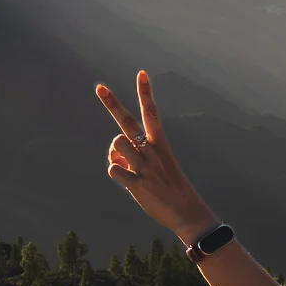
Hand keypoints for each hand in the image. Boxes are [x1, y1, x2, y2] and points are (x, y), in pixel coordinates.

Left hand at [96, 71, 214, 239]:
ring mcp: (145, 166)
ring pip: (116, 144)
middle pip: (127, 122)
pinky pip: (113, 169)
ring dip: (115, 153)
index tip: (141, 73)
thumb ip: (134, 155)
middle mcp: (152, 151)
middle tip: (98, 87)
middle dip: (112, 103)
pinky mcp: (138, 183)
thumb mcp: (156, 166)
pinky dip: (115, 172)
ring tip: (127, 166)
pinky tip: (127, 180)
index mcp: (160, 144)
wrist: (187, 212)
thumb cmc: (169, 188)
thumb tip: (114, 154)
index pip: (151, 112)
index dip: (145, 92)